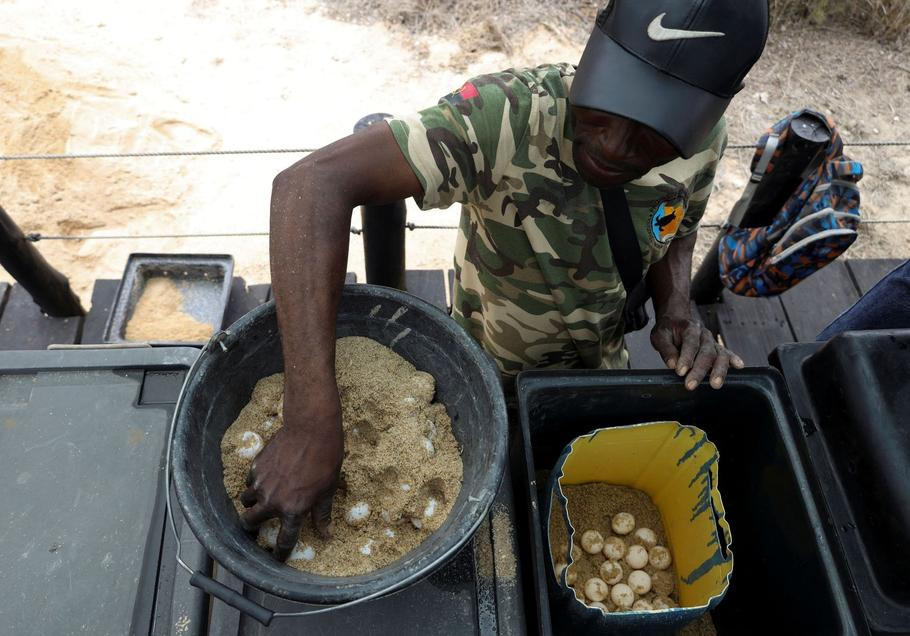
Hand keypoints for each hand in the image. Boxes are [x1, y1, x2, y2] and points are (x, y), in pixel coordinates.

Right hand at [240, 395, 342, 561]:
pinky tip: (266, 476)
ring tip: (261, 498)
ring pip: (245, 501)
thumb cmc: (326, 459)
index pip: (284, 540)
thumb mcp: (328, 490)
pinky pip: (250, 481)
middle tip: (256, 524)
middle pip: (250, 523)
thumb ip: (322, 514)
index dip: (280, 553)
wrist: (311, 429)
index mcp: (293, 510)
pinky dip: (255, 482)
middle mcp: (273, 501)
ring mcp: (261, 484)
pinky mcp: (256, 467)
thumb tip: (326, 534)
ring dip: (251, 503)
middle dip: (251, 527)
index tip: (276, 558)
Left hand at [650, 314, 743, 389]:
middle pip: (706, 352)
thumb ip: (666, 349)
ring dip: (718, 370)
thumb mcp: (659, 336)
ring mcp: (712, 342)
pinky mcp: (717, 349)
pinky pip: (728, 353)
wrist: (677, 321)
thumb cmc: (668, 330)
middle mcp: (704, 335)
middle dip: (699, 370)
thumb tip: (672, 364)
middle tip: (690, 385)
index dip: (686, 358)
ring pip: (720, 355)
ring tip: (715, 384)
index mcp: (690, 328)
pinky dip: (734, 359)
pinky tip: (739, 366)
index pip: (690, 343)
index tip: (680, 371)